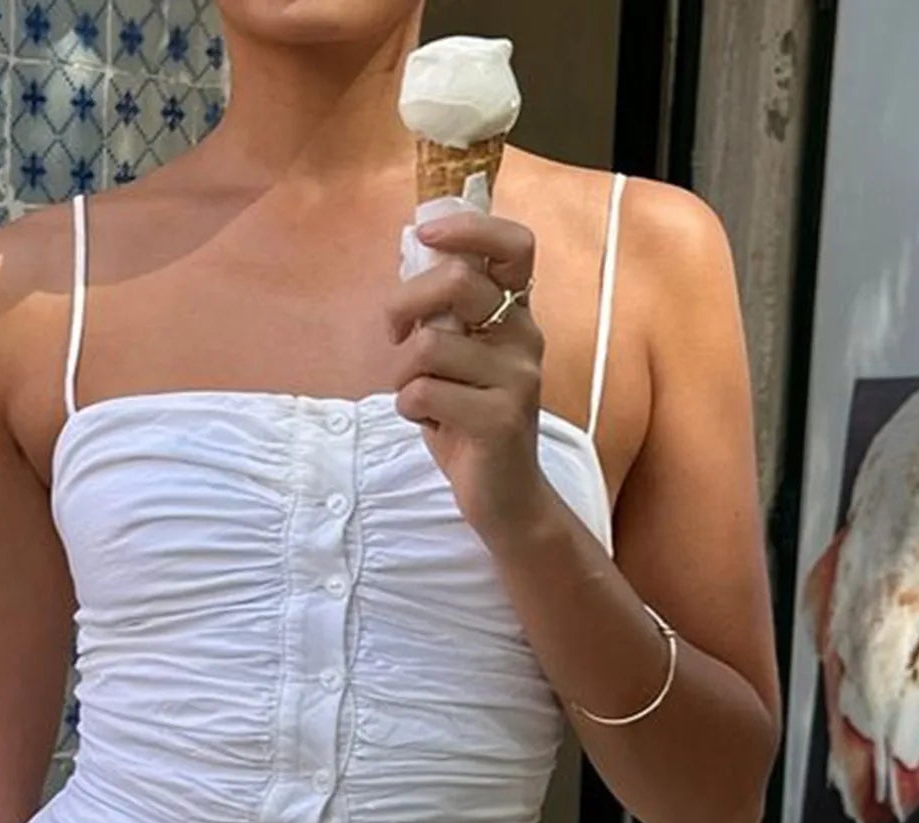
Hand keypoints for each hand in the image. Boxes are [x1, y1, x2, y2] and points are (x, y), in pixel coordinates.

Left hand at [385, 209, 551, 551]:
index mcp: (516, 315)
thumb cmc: (470, 422)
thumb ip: (444, 314)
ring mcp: (517, 379)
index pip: (514, 245)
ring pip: (428, 346)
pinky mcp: (499, 419)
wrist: (506, 498)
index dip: (468, 228)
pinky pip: (422, 392)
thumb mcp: (459, 360)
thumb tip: (410, 254)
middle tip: (394, 335)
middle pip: (457, 281)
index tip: (424, 236)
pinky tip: (429, 423)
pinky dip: (408, 409)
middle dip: (403, 305)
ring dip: (403, 375)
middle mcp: (525, 338)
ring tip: (419, 398)